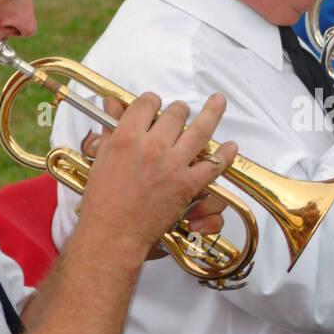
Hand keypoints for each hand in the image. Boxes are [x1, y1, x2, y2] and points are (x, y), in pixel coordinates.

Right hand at [76, 92, 237, 259]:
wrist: (113, 232)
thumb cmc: (103, 200)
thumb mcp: (102, 157)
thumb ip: (111, 127)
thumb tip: (111, 103)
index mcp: (127, 137)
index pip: (146, 103)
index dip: (152, 101)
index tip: (154, 105)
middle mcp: (152, 146)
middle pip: (175, 114)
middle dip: (179, 110)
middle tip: (180, 112)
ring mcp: (173, 165)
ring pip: (199, 130)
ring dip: (211, 113)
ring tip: (217, 102)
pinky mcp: (187, 185)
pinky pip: (213, 165)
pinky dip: (225, 154)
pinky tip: (231, 146)